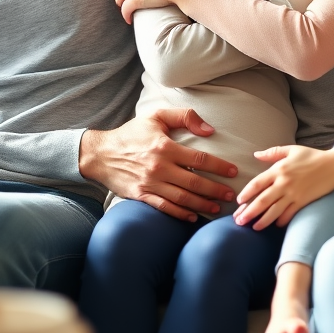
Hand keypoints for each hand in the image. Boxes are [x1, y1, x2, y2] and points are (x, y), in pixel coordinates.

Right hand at [79, 109, 237, 221]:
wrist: (100, 154)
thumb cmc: (131, 133)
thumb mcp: (156, 116)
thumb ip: (184, 117)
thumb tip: (209, 130)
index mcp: (165, 147)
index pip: (199, 160)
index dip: (219, 167)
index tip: (233, 172)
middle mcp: (159, 168)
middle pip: (195, 183)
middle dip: (216, 190)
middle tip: (230, 195)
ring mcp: (150, 184)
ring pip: (182, 199)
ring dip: (202, 205)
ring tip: (216, 208)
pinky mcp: (141, 196)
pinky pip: (165, 208)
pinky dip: (180, 214)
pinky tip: (192, 216)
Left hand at [233, 144, 333, 230]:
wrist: (333, 165)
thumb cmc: (312, 156)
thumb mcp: (291, 150)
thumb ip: (272, 153)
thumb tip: (256, 155)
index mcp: (279, 169)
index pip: (257, 183)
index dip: (246, 193)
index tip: (239, 201)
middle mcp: (284, 183)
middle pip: (262, 201)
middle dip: (249, 212)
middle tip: (239, 221)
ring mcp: (294, 194)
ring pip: (274, 211)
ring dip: (262, 221)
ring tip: (254, 227)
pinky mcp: (303, 202)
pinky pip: (289, 214)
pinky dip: (281, 221)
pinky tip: (275, 225)